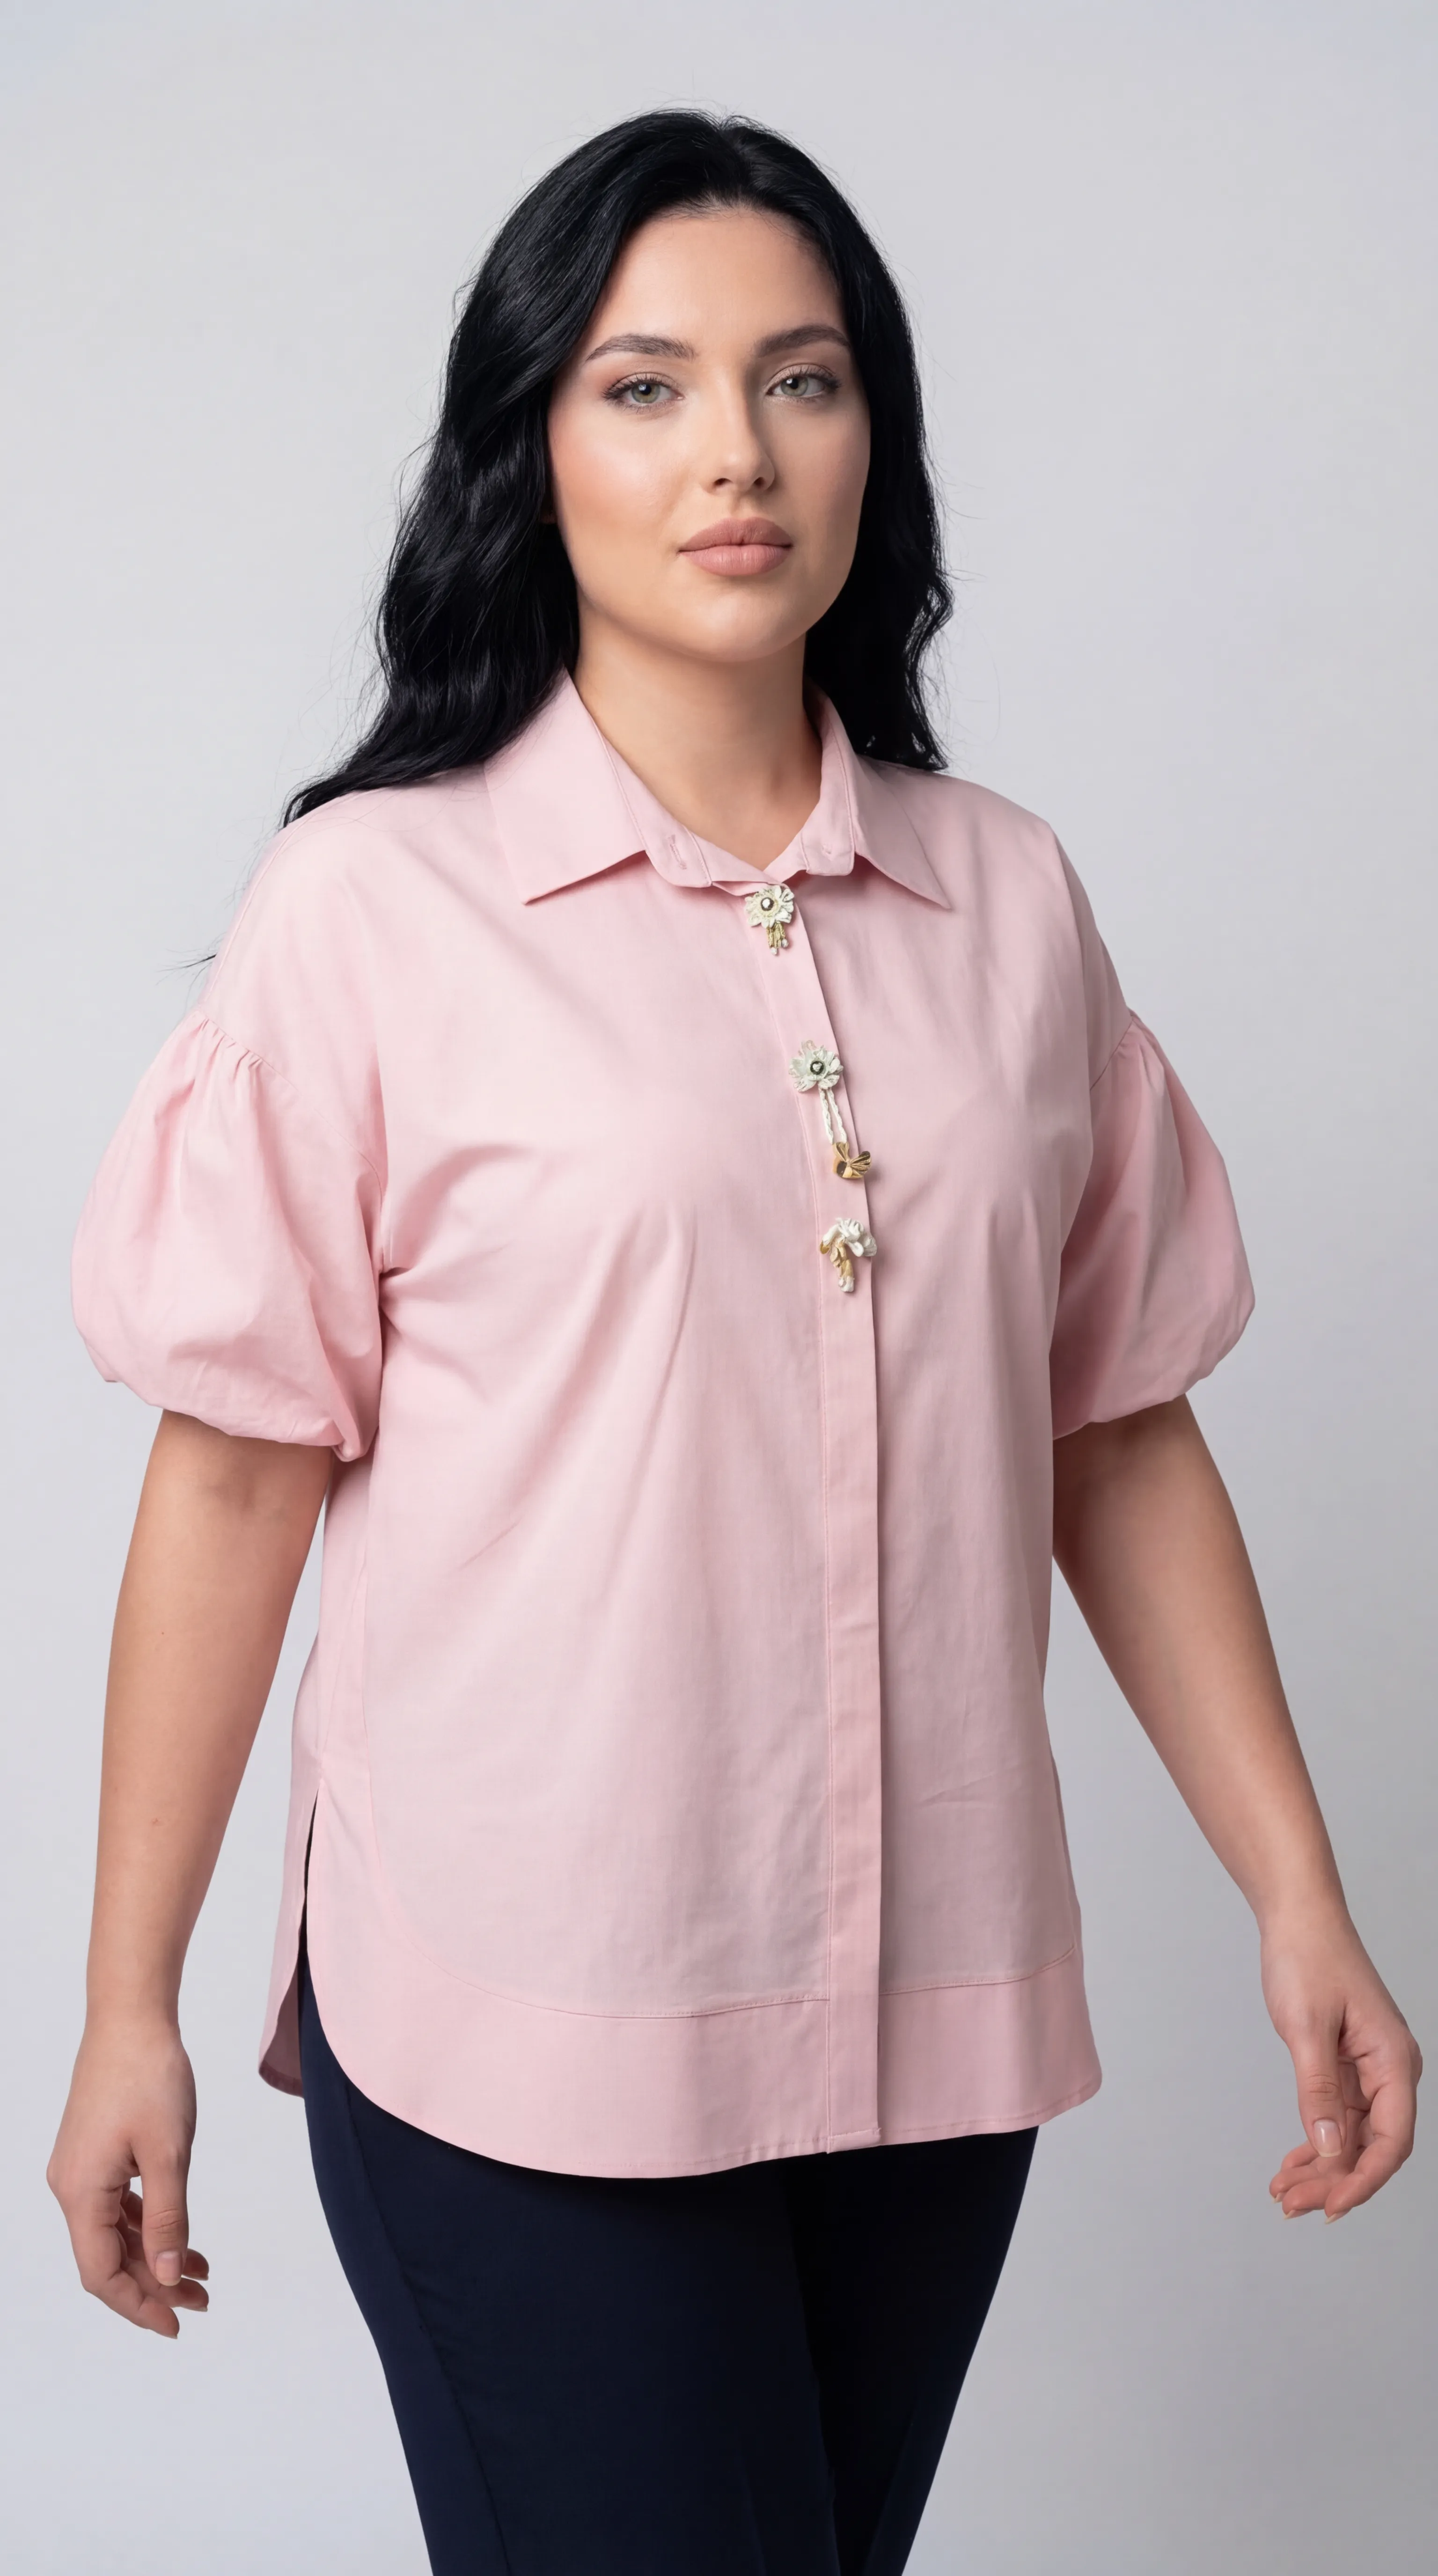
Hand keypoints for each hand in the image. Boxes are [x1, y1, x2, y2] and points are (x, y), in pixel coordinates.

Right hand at [47, 2013, 208, 2335]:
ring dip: (154, 2255)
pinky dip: (149, 2224)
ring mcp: (81, 2169)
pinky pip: (118, 2205)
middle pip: (108, 2257)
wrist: (131, 2017)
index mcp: (81, 2192)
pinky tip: (182, 2235)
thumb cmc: (149, 2075)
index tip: (176, 2323)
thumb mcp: (169, 2152)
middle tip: (202, 2300)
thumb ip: (167, 2217)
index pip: (101, 2273)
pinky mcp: (95, 2152)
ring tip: (202, 2272)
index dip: (138, 2305)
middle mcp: (72, 2186)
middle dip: (154, 2284)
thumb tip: (165, 2274)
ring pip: (115, 2232)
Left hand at [1262, 1914, 1420, 2222]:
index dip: (1364, 2180)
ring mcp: (1370, 2070)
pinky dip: (1318, 2141)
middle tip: (1290, 2205)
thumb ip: (1319, 2091)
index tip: (1331, 2207)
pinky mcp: (1349, 2065)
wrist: (1299, 1918)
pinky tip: (1293, 2164)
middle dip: (1334, 2181)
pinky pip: (1340, 2117)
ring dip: (1322, 2167)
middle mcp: (1390, 2070)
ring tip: (1284, 2193)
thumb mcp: (1307, 2028)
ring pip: (1353, 2136)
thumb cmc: (1308, 1958)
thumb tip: (1331, 2148)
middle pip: (1372, 2145)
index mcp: (1393, 2061)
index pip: (1392, 2141)